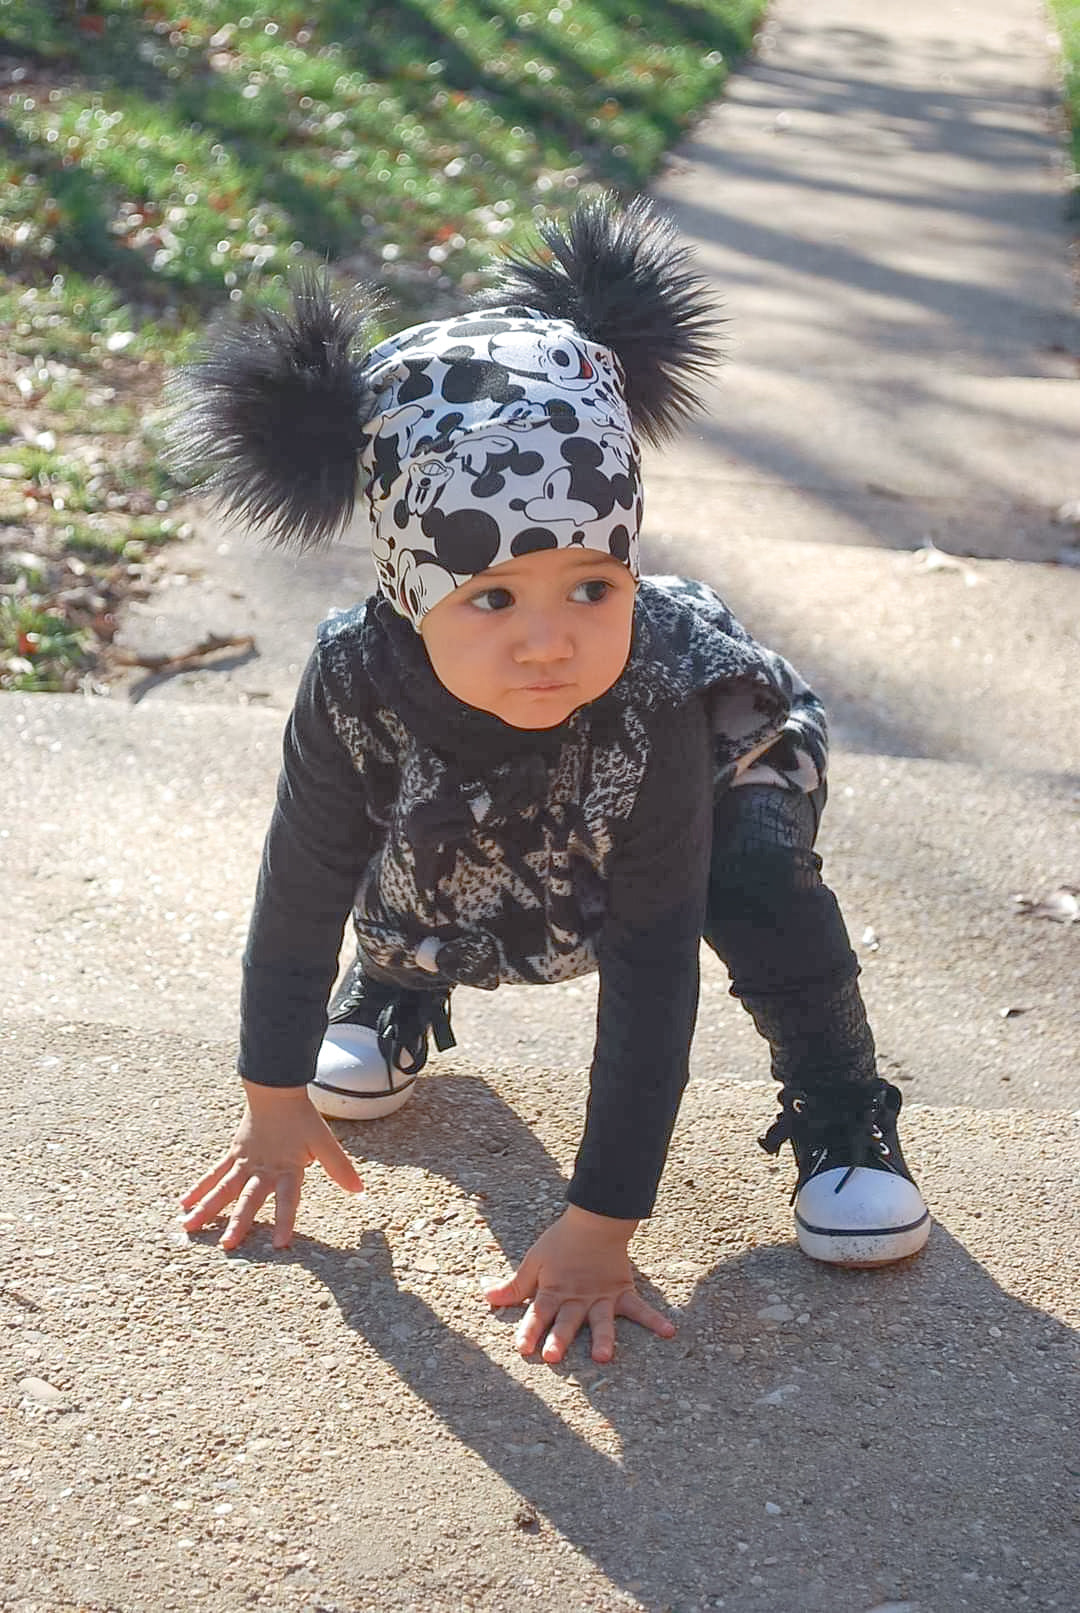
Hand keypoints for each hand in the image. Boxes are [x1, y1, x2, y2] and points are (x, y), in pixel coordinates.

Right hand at [179, 1081, 362, 1249]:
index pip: (288, 1199)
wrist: (276, 1090)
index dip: (285, 1220)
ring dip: (207, 1209)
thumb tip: (359, 1191)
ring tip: (188, 1228)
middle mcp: (263, 1169)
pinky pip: (214, 1174)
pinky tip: (184, 1202)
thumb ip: (340, 1168)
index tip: (280, 1244)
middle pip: (249, 1198)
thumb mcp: (325, 1143)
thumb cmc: (302, 1119)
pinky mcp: (233, 1155)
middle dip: (238, 1222)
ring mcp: (244, 1163)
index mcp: (287, 1169)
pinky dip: (199, 1188)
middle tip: (226, 1246)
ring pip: (224, 1188)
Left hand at [484, 1205, 675, 1364]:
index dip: (529, 1330)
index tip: (522, 1347)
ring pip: (601, 1321)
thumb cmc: (561, 1243)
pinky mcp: (621, 1292)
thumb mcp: (533, 1262)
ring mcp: (601, 1297)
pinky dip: (655, 1320)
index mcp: (554, 1291)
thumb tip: (487, 1297)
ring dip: (603, 1338)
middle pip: (567, 1321)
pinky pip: (640, 1309)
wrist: (595, 1221)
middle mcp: (577, 1298)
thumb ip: (514, 1285)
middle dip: (560, 1338)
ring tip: (604, 1357)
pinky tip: (669, 1332)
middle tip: (553, 1355)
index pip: (538, 1313)